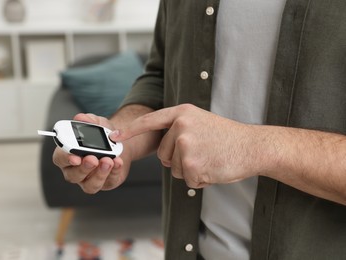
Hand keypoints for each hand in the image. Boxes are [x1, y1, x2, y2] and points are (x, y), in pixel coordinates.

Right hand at [53, 113, 132, 193]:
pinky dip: (114, 172)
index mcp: (67, 155)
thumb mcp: (97, 123)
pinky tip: (118, 162)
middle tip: (93, 159)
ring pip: (90, 185)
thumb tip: (81, 118)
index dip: (65, 158)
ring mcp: (90, 179)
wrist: (119, 144)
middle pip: (73, 175)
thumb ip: (89, 120)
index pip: (60, 159)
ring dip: (99, 174)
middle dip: (83, 168)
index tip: (74, 156)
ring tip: (108, 161)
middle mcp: (75, 170)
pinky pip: (108, 182)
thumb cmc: (102, 135)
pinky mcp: (106, 184)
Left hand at [110, 104, 258, 188]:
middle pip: (164, 155)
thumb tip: (163, 152)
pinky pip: (187, 180)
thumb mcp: (201, 122)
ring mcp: (185, 145)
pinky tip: (214, 168)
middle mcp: (181, 126)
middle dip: (179, 161)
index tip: (114, 137)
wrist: (252, 146)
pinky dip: (200, 180)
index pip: (150, 121)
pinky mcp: (192, 164)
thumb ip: (179, 130)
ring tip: (210, 158)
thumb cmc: (228, 137)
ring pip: (175, 169)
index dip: (131, 130)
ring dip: (190, 170)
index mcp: (182, 113)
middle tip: (202, 154)